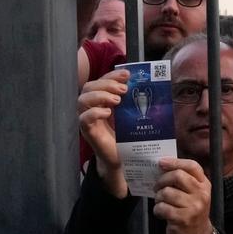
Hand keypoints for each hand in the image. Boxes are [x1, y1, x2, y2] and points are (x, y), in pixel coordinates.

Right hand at [77, 71, 129, 197]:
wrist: (124, 159)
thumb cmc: (128, 136)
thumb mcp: (132, 114)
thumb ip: (134, 100)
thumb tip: (150, 84)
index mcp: (103, 100)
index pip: (101, 80)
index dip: (112, 75)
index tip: (127, 74)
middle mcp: (93, 107)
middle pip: (89, 86)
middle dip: (106, 83)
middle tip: (124, 90)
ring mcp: (88, 119)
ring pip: (82, 100)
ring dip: (100, 96)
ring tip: (117, 100)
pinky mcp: (88, 132)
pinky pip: (83, 118)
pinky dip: (94, 113)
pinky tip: (107, 113)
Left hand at [152, 157, 214, 233]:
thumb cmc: (192, 212)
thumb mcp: (195, 195)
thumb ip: (184, 181)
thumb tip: (162, 167)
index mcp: (204, 185)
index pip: (192, 166)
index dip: (175, 162)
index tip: (161, 163)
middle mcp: (201, 194)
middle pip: (177, 176)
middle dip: (162, 180)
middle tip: (157, 187)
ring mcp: (193, 207)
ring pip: (167, 192)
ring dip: (158, 197)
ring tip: (160, 202)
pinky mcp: (182, 219)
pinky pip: (162, 207)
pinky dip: (157, 209)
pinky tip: (161, 213)